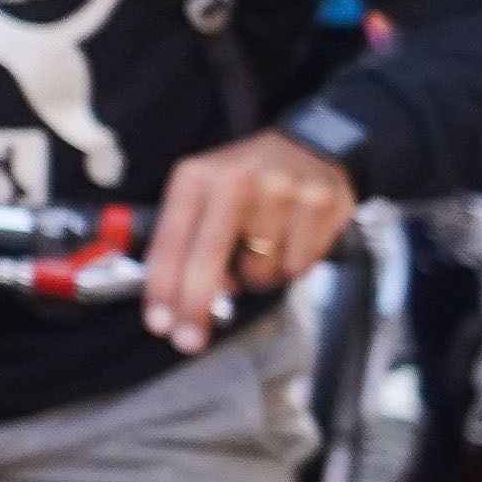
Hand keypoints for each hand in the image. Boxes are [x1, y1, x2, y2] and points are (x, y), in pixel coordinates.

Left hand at [137, 127, 357, 353]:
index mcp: (196, 176)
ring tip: (260, 249)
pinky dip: (290, 266)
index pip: (170, 242)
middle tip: (189, 339)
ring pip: (258, 271)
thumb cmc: (244, 181)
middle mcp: (237, 179)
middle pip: (208, 259)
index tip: (159, 324)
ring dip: (255, 278)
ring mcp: (283, 190)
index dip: (162, 289)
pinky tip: (289, 241)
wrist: (309, 143)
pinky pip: (297, 265)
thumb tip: (179, 298)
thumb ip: (184, 240)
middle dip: (196, 307)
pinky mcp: (321, 203)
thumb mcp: (201, 193)